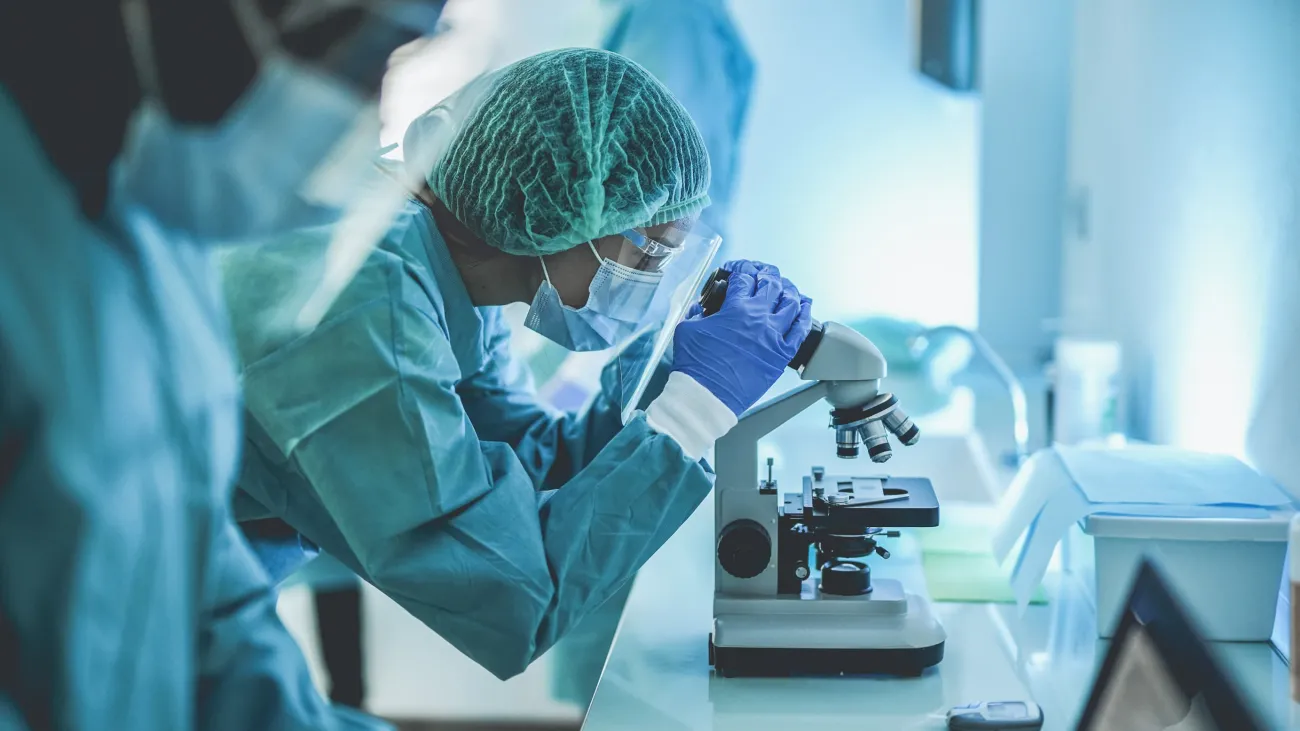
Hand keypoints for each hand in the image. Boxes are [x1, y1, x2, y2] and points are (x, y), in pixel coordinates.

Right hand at [671, 260, 812, 415]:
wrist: (708, 396)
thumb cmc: (697, 367)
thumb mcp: (687, 330)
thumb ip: (696, 313)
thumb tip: (700, 308)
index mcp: (736, 308)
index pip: (744, 276)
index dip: (740, 267)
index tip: (738, 270)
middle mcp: (759, 317)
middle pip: (772, 283)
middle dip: (766, 273)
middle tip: (761, 274)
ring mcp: (773, 335)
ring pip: (792, 301)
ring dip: (788, 290)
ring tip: (784, 288)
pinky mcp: (782, 354)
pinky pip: (801, 328)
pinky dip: (804, 314)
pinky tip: (803, 307)